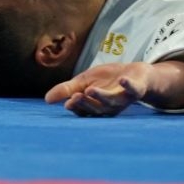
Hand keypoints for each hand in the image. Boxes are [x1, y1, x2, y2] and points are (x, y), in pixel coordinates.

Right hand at [45, 61, 164, 117]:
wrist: (135, 73)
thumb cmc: (108, 79)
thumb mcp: (84, 81)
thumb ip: (67, 89)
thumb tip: (46, 99)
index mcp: (96, 107)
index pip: (84, 110)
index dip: (77, 107)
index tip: (68, 104)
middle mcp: (110, 107)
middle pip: (96, 108)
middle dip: (86, 104)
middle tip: (75, 97)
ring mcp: (124, 99)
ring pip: (111, 101)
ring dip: (101, 97)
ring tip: (90, 90)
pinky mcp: (136, 90)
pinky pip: (133, 89)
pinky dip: (128, 85)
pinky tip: (122, 80)